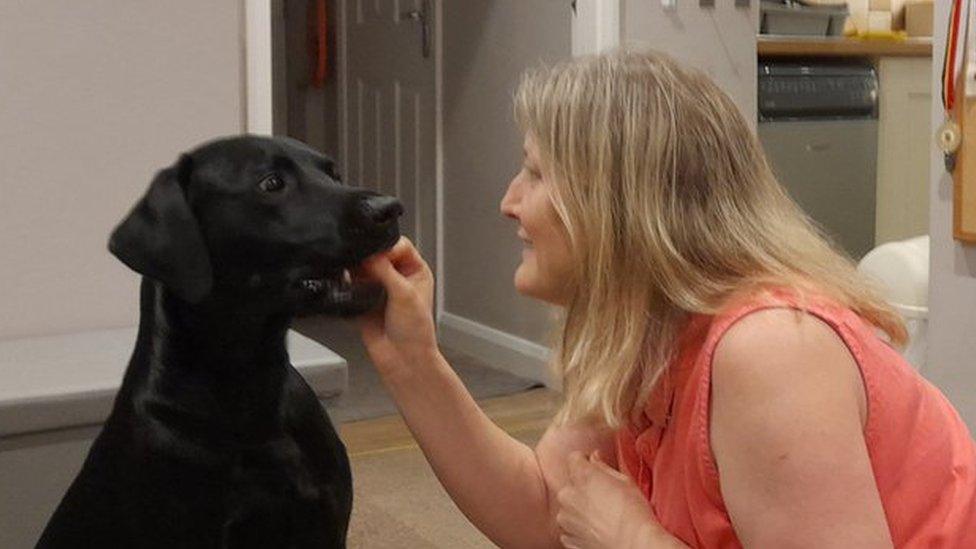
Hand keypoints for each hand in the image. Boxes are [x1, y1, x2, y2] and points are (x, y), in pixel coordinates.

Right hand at [356, 237, 438, 378]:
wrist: (403, 360)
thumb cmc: (416, 332)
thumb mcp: (404, 294)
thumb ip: (385, 270)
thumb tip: (367, 254)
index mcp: (416, 271)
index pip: (399, 246)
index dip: (386, 248)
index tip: (376, 256)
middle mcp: (398, 277)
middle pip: (378, 254)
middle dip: (368, 259)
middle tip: (363, 267)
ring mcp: (380, 288)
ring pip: (363, 268)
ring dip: (356, 271)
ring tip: (356, 278)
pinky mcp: (364, 299)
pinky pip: (352, 284)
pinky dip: (347, 283)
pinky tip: (348, 286)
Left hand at [556, 451, 668, 548]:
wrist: (634, 545)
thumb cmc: (634, 514)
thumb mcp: (624, 482)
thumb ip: (603, 466)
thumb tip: (594, 458)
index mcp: (583, 477)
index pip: (574, 458)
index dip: (584, 461)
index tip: (593, 467)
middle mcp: (569, 496)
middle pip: (570, 485)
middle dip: (581, 489)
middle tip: (602, 497)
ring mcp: (566, 519)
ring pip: (568, 508)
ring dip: (579, 510)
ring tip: (602, 517)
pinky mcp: (568, 538)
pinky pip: (569, 529)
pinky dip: (579, 529)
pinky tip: (598, 530)